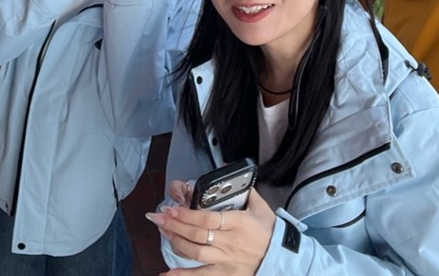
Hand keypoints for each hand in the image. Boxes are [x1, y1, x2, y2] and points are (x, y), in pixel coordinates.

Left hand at [146, 189, 274, 274]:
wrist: (280, 257)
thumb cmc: (269, 231)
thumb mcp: (260, 206)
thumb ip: (245, 190)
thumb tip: (232, 172)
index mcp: (238, 223)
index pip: (207, 219)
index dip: (187, 214)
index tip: (171, 207)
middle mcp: (229, 242)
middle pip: (196, 234)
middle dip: (174, 225)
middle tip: (157, 217)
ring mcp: (225, 260)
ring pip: (196, 252)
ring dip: (176, 242)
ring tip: (162, 231)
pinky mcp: (224, 273)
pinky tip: (168, 274)